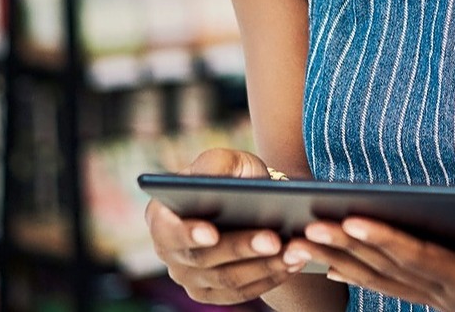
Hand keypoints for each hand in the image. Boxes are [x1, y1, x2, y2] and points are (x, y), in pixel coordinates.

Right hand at [148, 148, 303, 305]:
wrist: (248, 202)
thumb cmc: (231, 176)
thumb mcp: (224, 161)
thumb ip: (215, 165)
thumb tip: (213, 179)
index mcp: (161, 216)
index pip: (168, 230)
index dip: (188, 234)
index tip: (211, 233)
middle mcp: (168, 252)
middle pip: (203, 259)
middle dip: (241, 248)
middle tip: (274, 239)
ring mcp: (189, 277)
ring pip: (227, 279)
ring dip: (263, 267)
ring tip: (294, 251)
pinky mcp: (213, 293)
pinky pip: (241, 293)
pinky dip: (269, 279)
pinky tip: (293, 264)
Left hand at [297, 217, 454, 311]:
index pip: (422, 259)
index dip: (387, 240)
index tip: (355, 220)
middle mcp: (450, 294)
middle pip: (391, 268)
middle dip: (349, 246)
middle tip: (309, 225)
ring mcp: (442, 299)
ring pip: (383, 278)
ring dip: (344, 259)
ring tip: (305, 239)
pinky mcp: (441, 298)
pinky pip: (391, 285)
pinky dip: (360, 272)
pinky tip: (334, 261)